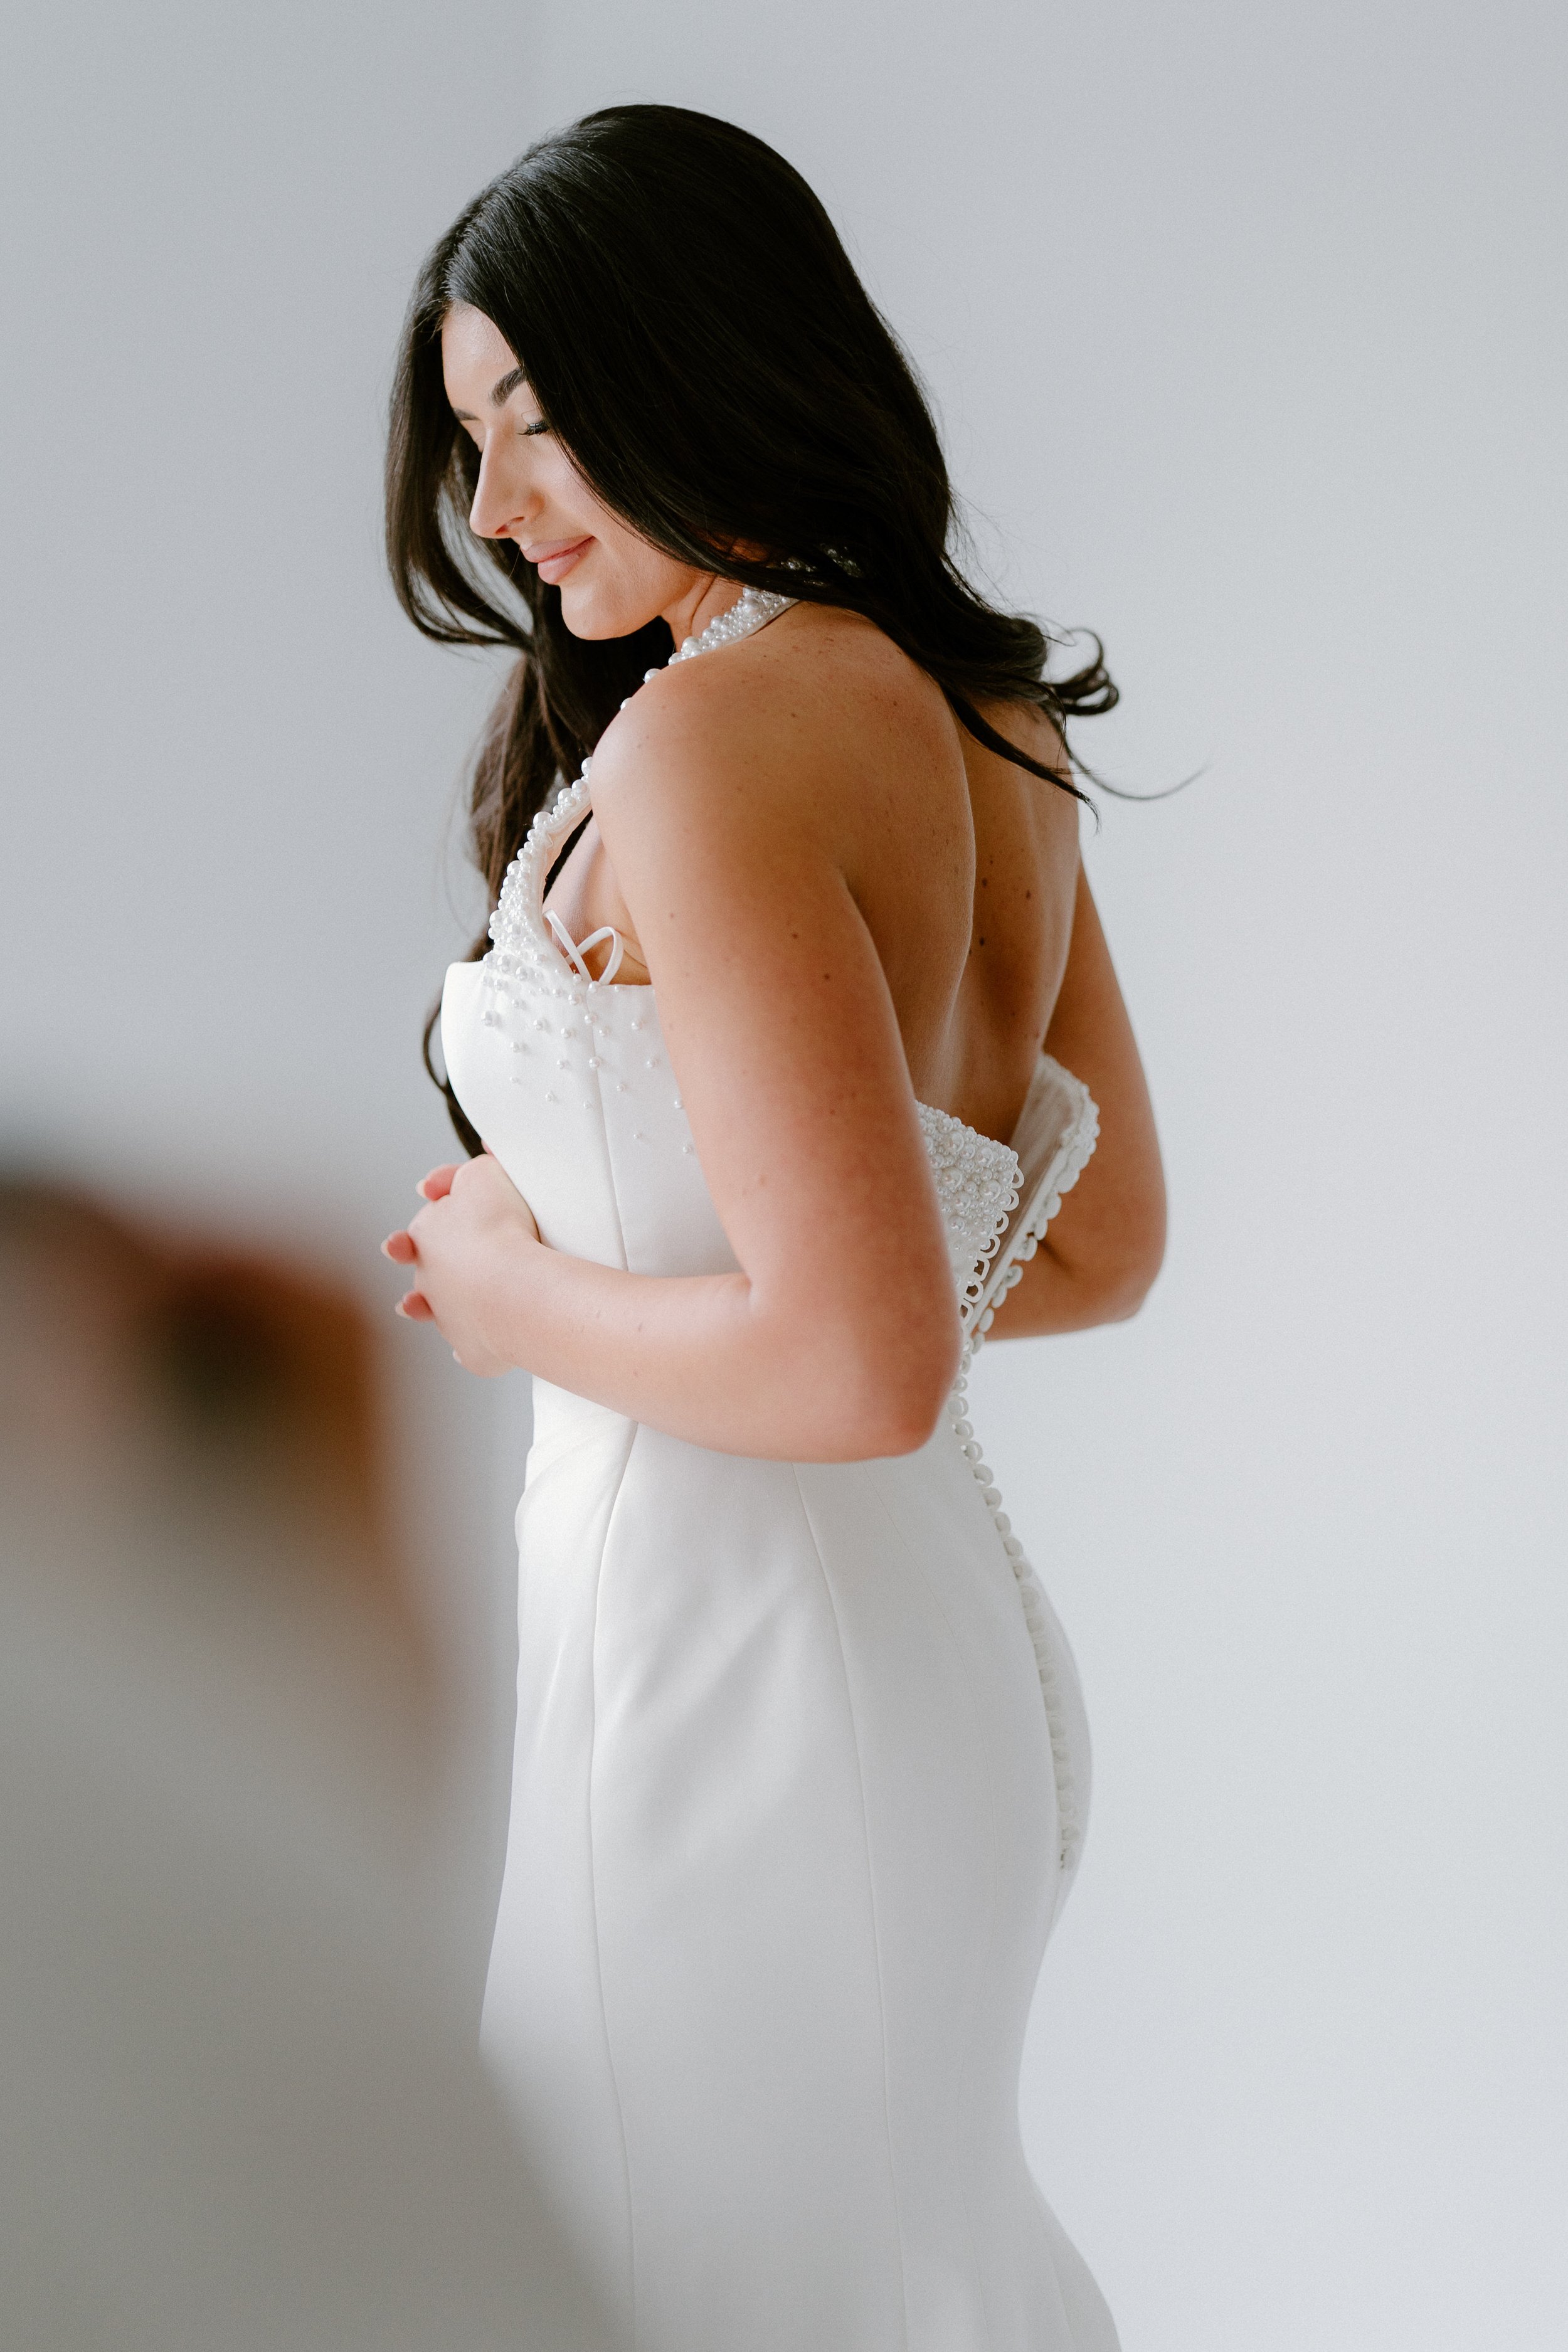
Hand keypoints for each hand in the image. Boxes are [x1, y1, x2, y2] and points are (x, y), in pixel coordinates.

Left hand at [381, 1152, 540, 1374]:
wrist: (511, 1287)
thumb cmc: (501, 1228)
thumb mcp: (489, 1176)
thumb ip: (485, 1165)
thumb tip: (487, 1146)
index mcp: (425, 1233)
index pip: (427, 1219)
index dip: (435, 1204)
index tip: (428, 1190)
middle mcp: (428, 1277)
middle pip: (424, 1265)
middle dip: (420, 1257)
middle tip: (411, 1249)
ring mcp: (447, 1315)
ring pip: (433, 1309)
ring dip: (426, 1306)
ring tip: (413, 1306)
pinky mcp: (471, 1349)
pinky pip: (468, 1348)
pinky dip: (469, 1346)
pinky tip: (465, 1349)